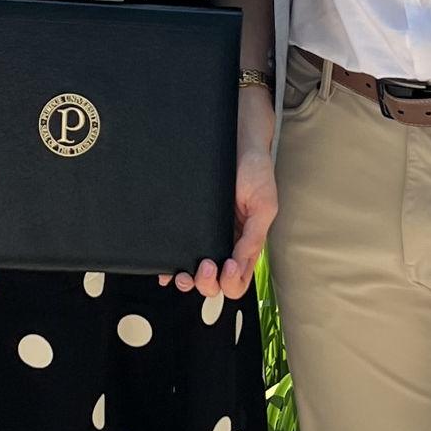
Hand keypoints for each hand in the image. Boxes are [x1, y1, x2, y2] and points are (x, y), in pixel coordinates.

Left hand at [159, 142, 277, 299]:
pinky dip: (170, 266)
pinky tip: (166, 268)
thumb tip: (239, 263)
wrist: (237, 147)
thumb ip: (254, 236)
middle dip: (208, 283)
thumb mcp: (264, 207)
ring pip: (194, 275)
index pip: (239, 280)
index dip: (232, 281)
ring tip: (185, 272)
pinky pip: (177, 252)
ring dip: (188, 281)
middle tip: (206, 265)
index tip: (228, 266)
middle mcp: (224, 245)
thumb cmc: (256, 174)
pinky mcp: (189, 226)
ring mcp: (205, 238)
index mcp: (245, 246)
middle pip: (215, 284)